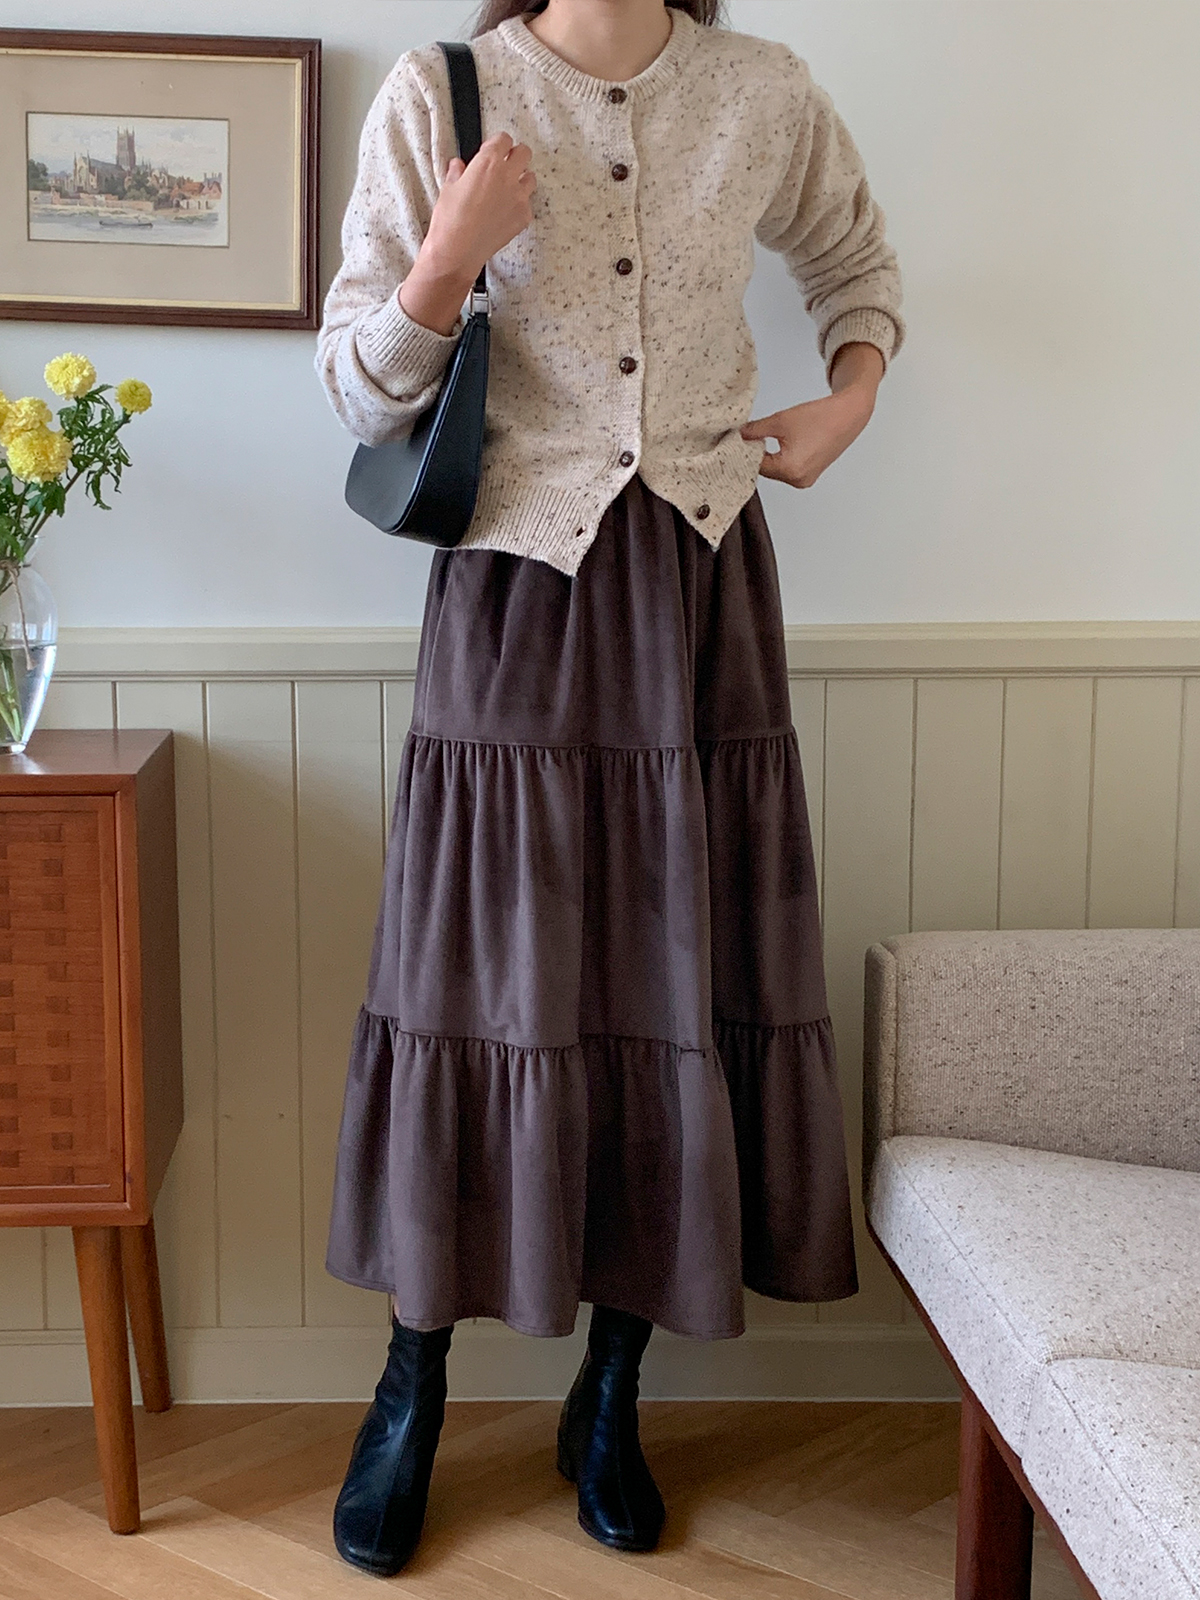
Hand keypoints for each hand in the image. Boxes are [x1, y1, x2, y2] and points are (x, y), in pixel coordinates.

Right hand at [424, 131, 536, 280]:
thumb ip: (458, 172)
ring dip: (521, 178)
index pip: (503, 139)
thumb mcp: (448, 188)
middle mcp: (508, 177)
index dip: (496, 144)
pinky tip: (505, 211)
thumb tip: (459, 167)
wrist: (458, 252)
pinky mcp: (523, 217)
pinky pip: (527, 203)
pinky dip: (519, 204)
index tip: (490, 150)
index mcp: (488, 163)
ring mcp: (519, 198)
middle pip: (524, 152)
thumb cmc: (450, 221)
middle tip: (504, 164)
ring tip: (507, 188)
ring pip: (530, 178)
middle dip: (515, 155)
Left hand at [741, 343, 882, 488]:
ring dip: (768, 456)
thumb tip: (737, 435)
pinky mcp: (810, 476)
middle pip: (765, 470)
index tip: (736, 439)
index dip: (745, 450)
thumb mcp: (780, 420)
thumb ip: (755, 430)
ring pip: (775, 471)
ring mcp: (805, 480)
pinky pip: (787, 470)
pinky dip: (780, 459)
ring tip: (764, 438)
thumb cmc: (820, 416)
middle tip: (748, 437)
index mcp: (790, 469)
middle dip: (756, 453)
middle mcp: (798, 481)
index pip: (755, 465)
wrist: (849, 415)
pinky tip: (779, 444)